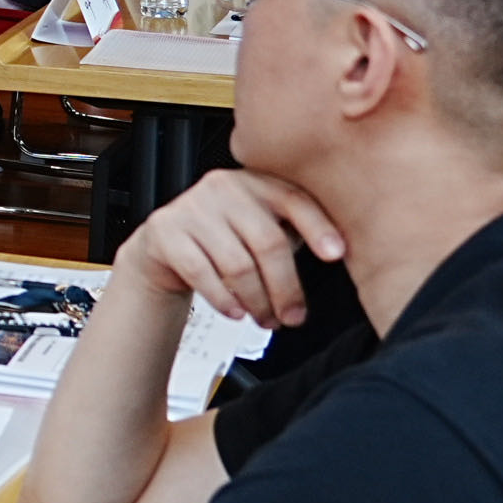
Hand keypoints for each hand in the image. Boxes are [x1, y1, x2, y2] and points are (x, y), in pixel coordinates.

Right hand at [116, 166, 344, 326]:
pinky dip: (223, 299)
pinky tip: (235, 313)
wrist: (163, 245)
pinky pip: (202, 273)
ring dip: (257, 301)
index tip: (336, 255)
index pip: (294, 199)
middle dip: (286, 288)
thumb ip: (292, 230)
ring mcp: (192, 207)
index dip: (318, 227)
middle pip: (268, 242)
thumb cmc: (223, 238)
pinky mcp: (166, 231)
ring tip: (265, 320)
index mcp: (256, 182)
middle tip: (293, 317)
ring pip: (237, 264)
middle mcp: (224, 187)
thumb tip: (339, 255)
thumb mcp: (260, 225)